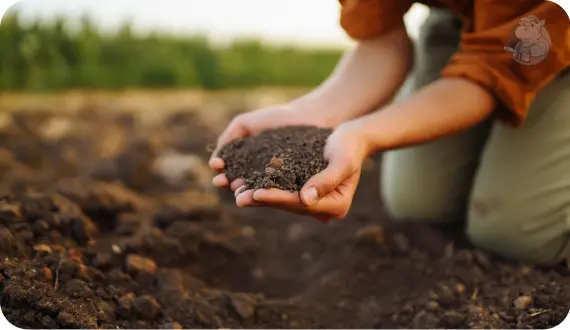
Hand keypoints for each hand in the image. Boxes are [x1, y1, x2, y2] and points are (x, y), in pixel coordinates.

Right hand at [209, 103, 332, 190]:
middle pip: (240, 184)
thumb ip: (229, 137)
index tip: (217, 167)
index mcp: (247, 163)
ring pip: (256, 190)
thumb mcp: (246, 124)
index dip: (221, 172)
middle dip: (229, 183)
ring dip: (244, 191)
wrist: (308, 117)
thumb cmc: (277, 118)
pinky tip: (259, 189)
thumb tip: (215, 161)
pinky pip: (278, 190)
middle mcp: (259, 175)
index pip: (229, 172)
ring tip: (238, 188)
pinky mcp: (292, 186)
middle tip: (222, 182)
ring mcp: (276, 182)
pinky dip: (267, 192)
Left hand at [235, 122, 369, 221]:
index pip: (300, 204)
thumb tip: (305, 199)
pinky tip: (245, 184)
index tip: (256, 193)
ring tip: (237, 193)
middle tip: (238, 198)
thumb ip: (326, 180)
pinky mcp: (304, 192)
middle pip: (289, 206)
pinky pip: (282, 192)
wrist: (351, 138)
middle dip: (263, 200)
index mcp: (336, 206)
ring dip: (259, 197)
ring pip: (282, 201)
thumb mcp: (342, 160)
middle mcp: (324, 209)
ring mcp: (314, 202)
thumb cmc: (349, 146)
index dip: (277, 198)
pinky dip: (264, 188)